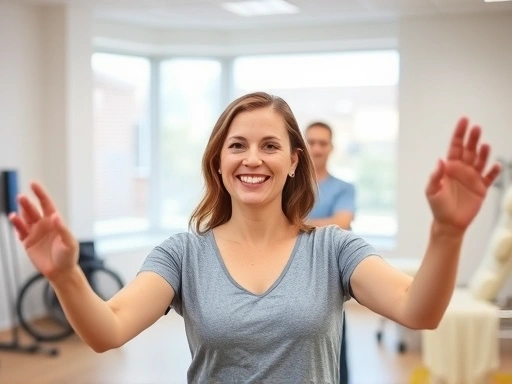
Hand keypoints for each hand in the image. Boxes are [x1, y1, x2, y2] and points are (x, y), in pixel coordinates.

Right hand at [9, 182, 78, 279]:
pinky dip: (17, 225)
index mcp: (55, 221)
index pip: (47, 204)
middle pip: (33, 210)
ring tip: (16, 212)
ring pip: (25, 219)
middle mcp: (44, 224)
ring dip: (20, 213)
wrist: (61, 271)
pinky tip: (14, 219)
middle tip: (22, 197)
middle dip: (27, 203)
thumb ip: (63, 229)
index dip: (40, 193)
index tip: (33, 184)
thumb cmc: (68, 256)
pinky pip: (20, 231)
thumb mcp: (69, 243)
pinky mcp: (28, 242)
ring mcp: (35, 232)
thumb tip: (55, 216)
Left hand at [425, 117, 501, 234]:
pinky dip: (494, 171)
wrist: (449, 223)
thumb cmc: (438, 206)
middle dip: (472, 138)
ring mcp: (472, 178)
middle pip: (469, 150)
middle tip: (476, 128)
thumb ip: (435, 175)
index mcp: (449, 167)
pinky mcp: (481, 188)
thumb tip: (440, 160)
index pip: (455, 146)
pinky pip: (490, 177)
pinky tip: (497, 165)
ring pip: (480, 160)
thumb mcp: (432, 191)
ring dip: (483, 152)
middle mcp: (462, 169)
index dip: (459, 133)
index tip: (464, 120)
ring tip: (485, 145)